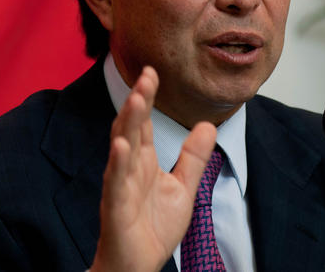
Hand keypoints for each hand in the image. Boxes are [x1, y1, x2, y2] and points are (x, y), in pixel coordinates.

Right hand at [90, 66, 216, 271]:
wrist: (140, 265)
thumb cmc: (154, 227)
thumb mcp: (184, 187)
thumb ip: (194, 157)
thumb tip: (208, 125)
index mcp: (144, 161)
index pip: (145, 123)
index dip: (147, 98)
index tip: (152, 71)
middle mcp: (130, 168)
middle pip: (132, 128)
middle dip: (139, 101)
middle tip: (146, 75)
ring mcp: (120, 186)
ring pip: (122, 149)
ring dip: (128, 124)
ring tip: (137, 99)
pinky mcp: (115, 208)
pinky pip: (115, 183)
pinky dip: (118, 164)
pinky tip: (123, 146)